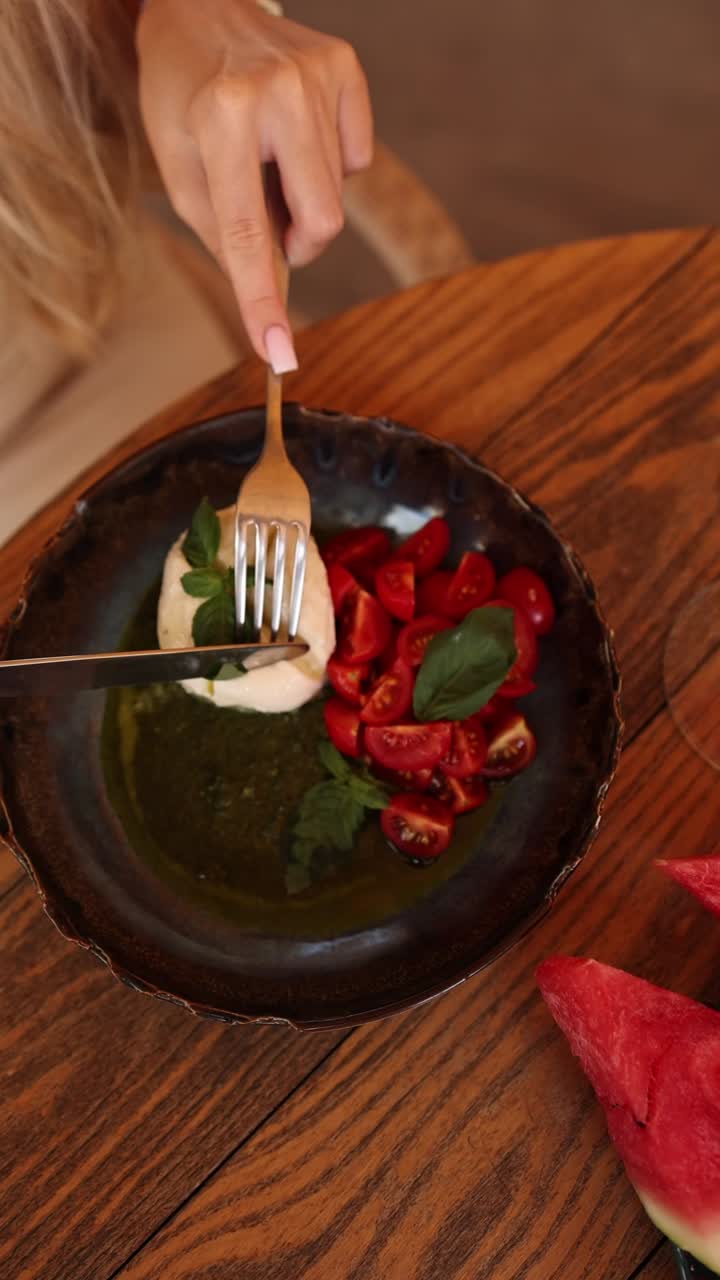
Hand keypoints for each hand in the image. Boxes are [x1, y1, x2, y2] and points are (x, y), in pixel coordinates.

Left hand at [136, 0, 372, 371]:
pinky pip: (357, 159)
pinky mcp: (346, 69)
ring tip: (269, 158)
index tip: (278, 355)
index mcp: (222, 117)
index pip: (248, 235)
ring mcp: (318, 76)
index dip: (263, 303)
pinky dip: (328, 166)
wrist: (199, 9)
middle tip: (266, 216)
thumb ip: (223, 236)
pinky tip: (296, 136)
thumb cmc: (182, 96)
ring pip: (337, 195)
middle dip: (297, 242)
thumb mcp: (180, 169)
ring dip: (304, 198)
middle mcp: (277, 92)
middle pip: (321, 223)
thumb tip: (272, 297)